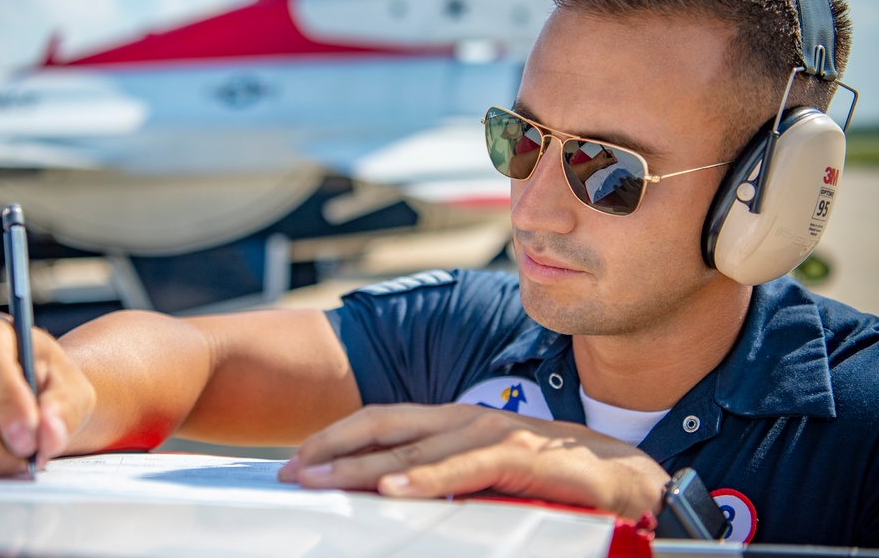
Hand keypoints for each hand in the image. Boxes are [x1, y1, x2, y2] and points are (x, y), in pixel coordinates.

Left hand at [278, 403, 668, 520]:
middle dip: (333, 448)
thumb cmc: (548, 477)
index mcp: (452, 422)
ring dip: (363, 465)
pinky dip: (425, 477)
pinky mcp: (518, 456)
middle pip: (385, 427)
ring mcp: (490, 433)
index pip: (382, 422)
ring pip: (415, 447)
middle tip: (291, 470)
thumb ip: (442, 477)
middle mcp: (464, 419)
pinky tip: (393, 487)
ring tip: (323, 480)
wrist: (621, 476)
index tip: (298, 460)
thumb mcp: (482, 476)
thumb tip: (390, 494)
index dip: (336, 438)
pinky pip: (462, 468)